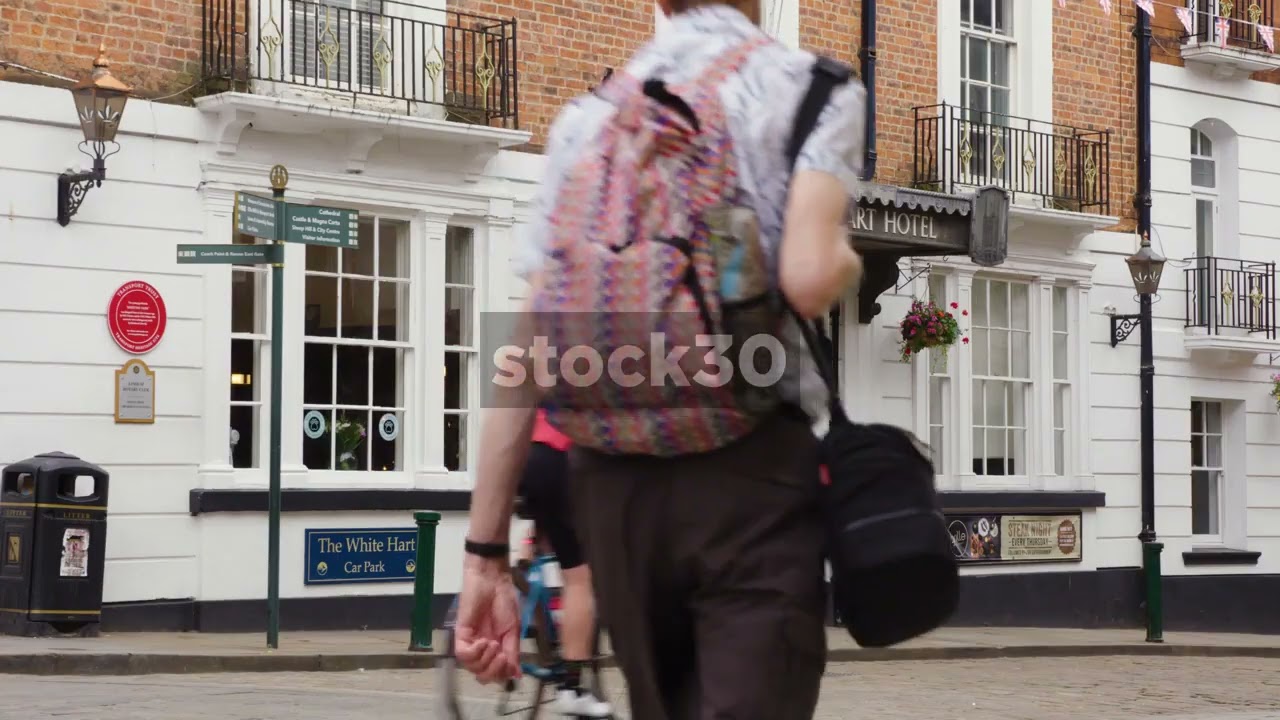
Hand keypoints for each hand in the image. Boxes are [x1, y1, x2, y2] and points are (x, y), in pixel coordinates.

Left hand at [454, 554, 521, 684]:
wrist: (494, 581)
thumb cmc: (505, 601)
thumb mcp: (514, 630)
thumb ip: (514, 652)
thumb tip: (517, 675)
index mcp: (496, 649)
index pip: (496, 673)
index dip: (502, 675)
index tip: (512, 665)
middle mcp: (482, 649)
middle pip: (482, 675)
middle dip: (494, 671)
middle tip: (503, 656)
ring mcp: (470, 642)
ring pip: (472, 667)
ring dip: (486, 660)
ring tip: (494, 644)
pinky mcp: (460, 634)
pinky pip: (463, 655)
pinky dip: (475, 652)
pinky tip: (484, 641)